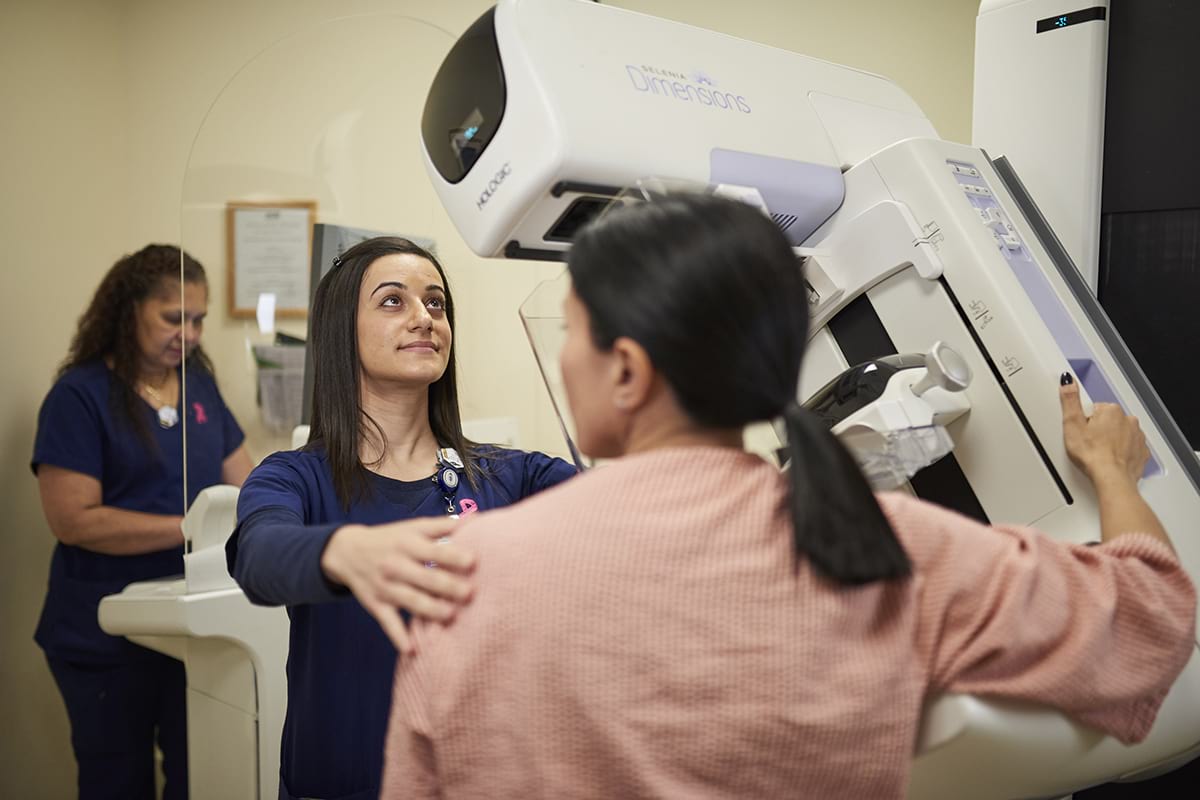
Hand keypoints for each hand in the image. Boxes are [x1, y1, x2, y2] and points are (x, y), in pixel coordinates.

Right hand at [320, 516, 475, 653]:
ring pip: (410, 601)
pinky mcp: (377, 605)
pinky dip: (398, 637)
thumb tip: (476, 518)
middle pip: (425, 577)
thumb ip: (442, 526)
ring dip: (430, 610)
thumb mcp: (412, 527)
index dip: (453, 556)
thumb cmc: (390, 539)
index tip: (473, 562)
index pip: (433, 550)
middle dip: (447, 586)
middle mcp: (396, 566)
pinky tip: (412, 650)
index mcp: (408, 544)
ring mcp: (386, 587)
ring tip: (451, 616)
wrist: (347, 552)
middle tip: (469, 593)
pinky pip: (388, 623)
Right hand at [1060, 377, 1149, 484]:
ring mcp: (1137, 437)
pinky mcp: (1140, 453)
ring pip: (1119, 434)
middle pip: (1107, 421)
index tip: (1082, 433)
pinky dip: (1120, 453)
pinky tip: (1109, 460)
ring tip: (1098, 453)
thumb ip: (1070, 400)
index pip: (1094, 410)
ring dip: (1110, 441)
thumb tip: (1068, 381)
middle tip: (1088, 444)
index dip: (1084, 422)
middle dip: (1098, 431)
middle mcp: (1128, 421)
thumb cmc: (1094, 455)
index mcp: (1111, 411)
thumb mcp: (1072, 424)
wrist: (1112, 479)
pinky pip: (1129, 448)